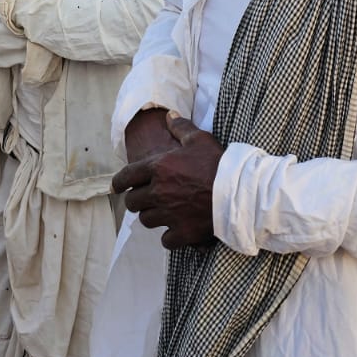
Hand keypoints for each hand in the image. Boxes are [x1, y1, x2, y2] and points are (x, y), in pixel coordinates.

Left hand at [113, 115, 223, 249]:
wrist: (238, 192)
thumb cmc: (217, 163)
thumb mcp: (199, 139)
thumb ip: (180, 127)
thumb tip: (169, 116)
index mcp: (158, 168)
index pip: (125, 177)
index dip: (118, 183)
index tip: (117, 187)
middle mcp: (158, 192)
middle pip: (133, 202)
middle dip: (136, 200)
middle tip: (144, 199)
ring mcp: (169, 214)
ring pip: (146, 220)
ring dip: (151, 216)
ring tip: (160, 212)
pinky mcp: (182, 232)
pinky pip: (165, 240)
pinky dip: (169, 237)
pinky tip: (175, 230)